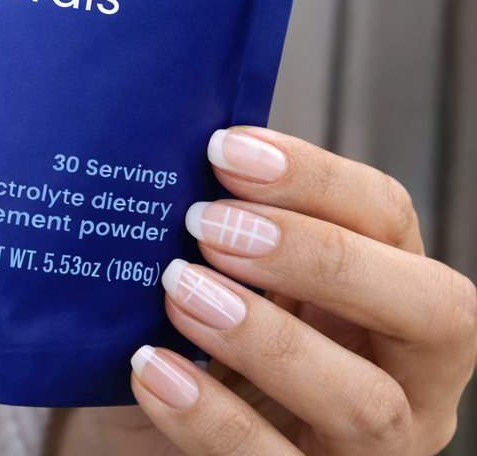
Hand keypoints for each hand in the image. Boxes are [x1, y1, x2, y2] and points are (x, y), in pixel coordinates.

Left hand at [58, 127, 476, 455]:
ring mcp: (369, 453)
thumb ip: (212, 230)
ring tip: (177, 292)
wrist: (137, 441)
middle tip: (210, 226)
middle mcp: (407, 380)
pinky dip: (212, 419)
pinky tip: (151, 368)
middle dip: (324, 258)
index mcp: (385, 299)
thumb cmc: (181, 348)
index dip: (317, 178)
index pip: (388, 219)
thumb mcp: (213, 283)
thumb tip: (158, 146)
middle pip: (435, 311)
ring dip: (269, 339)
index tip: (223, 149)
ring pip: (366, 402)